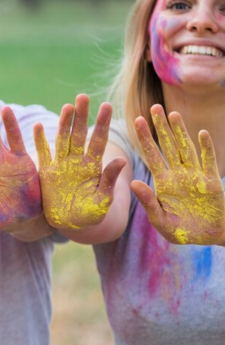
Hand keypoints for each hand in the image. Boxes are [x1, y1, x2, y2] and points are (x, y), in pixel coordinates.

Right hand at [36, 94, 127, 228]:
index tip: (106, 106)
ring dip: (64, 123)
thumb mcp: (103, 200)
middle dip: (82, 116)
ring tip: (67, 106)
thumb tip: (121, 161)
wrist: (71, 224)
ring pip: (62, 140)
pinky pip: (43, 155)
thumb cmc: (91, 215)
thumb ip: (108, 180)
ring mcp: (61, 166)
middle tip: (83, 96)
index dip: (101, 124)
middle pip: (79, 134)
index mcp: (92, 167)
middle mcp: (77, 162)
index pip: (98, 140)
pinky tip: (38, 126)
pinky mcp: (47, 174)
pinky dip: (39, 141)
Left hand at [131, 105, 224, 244]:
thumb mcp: (160, 220)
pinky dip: (205, 147)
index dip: (145, 138)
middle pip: (168, 146)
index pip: (152, 155)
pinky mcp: (211, 181)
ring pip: (186, 148)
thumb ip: (148, 202)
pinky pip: (208, 161)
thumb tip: (133, 183)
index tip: (137, 121)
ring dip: (180, 132)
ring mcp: (195, 175)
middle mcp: (178, 174)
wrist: (208, 236)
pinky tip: (201, 133)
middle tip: (153, 107)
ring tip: (173, 114)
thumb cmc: (182, 231)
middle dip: (161, 128)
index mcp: (163, 182)